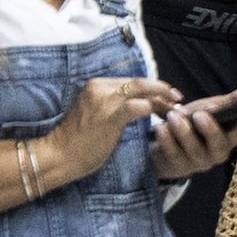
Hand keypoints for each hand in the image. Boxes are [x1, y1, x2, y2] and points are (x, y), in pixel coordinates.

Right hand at [40, 75, 181, 183]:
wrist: (58, 155)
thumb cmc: (76, 140)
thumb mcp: (94, 114)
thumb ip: (111, 105)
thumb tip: (138, 105)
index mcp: (96, 85)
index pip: (130, 81)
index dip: (151, 87)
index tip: (166, 95)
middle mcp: (99, 87)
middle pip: (138, 82)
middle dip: (161, 88)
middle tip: (178, 97)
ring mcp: (104, 100)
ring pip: (140, 91)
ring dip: (161, 98)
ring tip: (175, 106)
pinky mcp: (109, 115)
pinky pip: (136, 107)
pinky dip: (152, 108)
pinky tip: (161, 115)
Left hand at [147, 93, 236, 179]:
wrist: (165, 143)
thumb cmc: (193, 124)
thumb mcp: (209, 108)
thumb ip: (232, 101)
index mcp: (229, 137)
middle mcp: (218, 153)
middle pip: (219, 143)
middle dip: (209, 129)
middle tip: (199, 114)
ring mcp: (199, 163)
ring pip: (194, 149)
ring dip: (183, 131)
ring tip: (172, 117)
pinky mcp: (179, 168)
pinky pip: (174, 154)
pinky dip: (166, 140)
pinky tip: (161, 128)